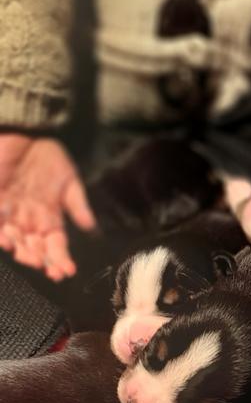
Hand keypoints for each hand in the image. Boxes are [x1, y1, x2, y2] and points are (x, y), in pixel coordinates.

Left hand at [0, 134, 94, 280]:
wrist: (27, 132)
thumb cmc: (49, 157)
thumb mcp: (68, 179)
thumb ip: (77, 204)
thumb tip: (90, 226)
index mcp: (49, 219)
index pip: (56, 246)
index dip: (60, 259)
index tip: (66, 270)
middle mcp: (29, 222)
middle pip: (34, 248)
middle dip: (38, 259)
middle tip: (42, 265)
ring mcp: (11, 214)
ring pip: (14, 240)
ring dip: (20, 249)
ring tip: (26, 255)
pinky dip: (1, 235)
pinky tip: (6, 240)